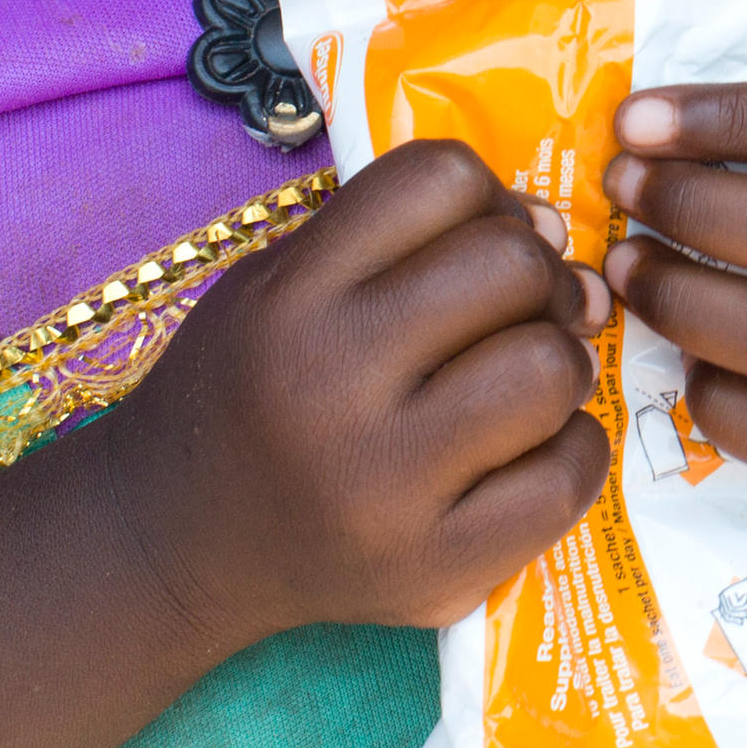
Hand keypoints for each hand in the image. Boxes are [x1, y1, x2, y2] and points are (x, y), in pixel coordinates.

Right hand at [101, 140, 610, 647]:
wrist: (173, 545)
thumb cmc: (243, 393)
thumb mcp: (278, 282)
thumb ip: (398, 242)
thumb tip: (553, 231)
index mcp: (291, 297)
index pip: (440, 178)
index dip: (489, 197)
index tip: (485, 240)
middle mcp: (332, 384)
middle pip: (511, 266)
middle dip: (538, 278)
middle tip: (520, 313)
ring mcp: (386, 486)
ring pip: (550, 367)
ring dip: (562, 362)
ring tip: (526, 382)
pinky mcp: (433, 569)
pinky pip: (569, 476)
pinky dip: (573, 449)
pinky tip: (529, 450)